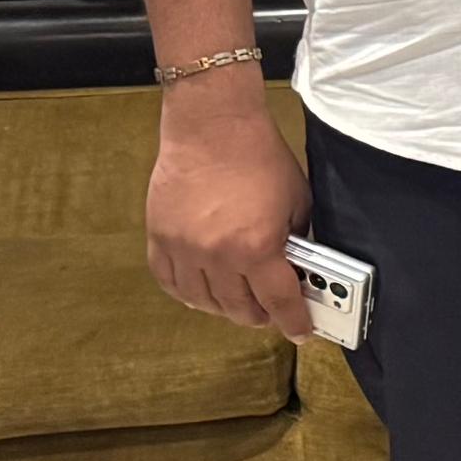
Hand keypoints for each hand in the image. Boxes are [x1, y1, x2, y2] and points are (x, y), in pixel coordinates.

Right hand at [149, 84, 308, 333]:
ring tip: (240, 304)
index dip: (293, 322)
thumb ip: (297, 240)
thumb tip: (301, 268)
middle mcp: (217, 255)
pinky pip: (170, 282)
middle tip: (272, 313)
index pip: (279, 302)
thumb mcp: (298, 201)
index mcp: (258, 247)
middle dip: (261, 316)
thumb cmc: (260, 158)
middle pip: (239, 309)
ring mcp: (184, 249)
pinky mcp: (159, 238)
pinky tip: (202, 293)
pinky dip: (188, 294)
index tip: (300, 333)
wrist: (212, 128)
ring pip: (203, 302)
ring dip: (225, 309)